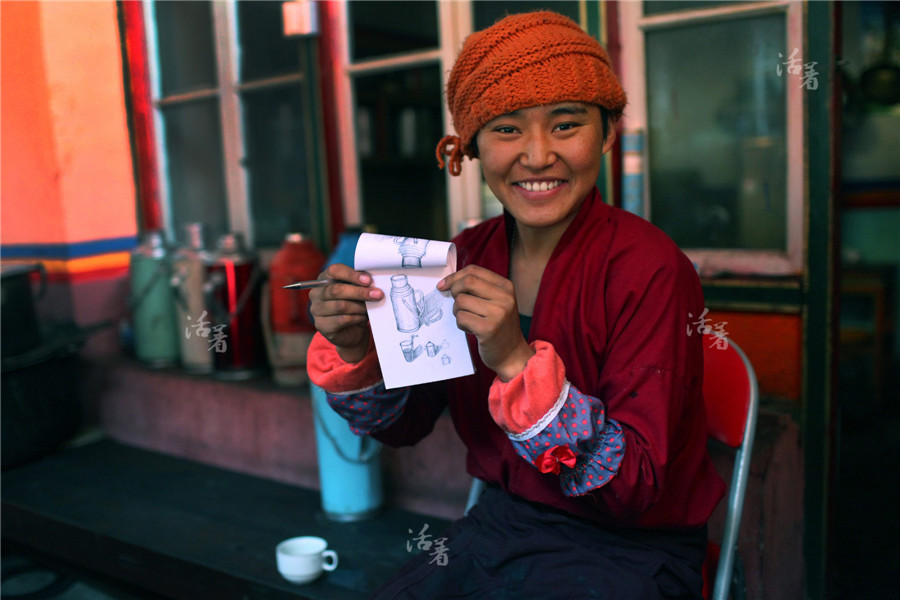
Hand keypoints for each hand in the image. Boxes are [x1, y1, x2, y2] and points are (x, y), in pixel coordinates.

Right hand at [309, 263, 383, 362]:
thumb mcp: (357, 291)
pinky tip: (364, 317)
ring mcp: (316, 310)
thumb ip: (360, 284)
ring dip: (360, 306)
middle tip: (378, 294)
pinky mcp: (322, 326)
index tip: (369, 280)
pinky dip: (357, 317)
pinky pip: (342, 320)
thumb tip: (372, 281)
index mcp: (324, 279)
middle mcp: (316, 294)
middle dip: (360, 292)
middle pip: (336, 290)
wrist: (352, 331)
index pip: (333, 271)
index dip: (351, 275)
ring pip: (340, 306)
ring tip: (372, 307)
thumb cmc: (354, 306)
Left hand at [438, 265, 533, 380]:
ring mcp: (498, 313)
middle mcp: (505, 297)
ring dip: (457, 312)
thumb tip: (448, 282)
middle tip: (455, 303)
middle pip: (467, 282)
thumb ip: (478, 288)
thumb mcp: (496, 301)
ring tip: (469, 320)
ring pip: (461, 301)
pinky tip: (471, 329)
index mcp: (506, 286)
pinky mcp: (488, 328)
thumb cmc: (499, 326)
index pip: (474, 270)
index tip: (443, 285)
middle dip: (453, 290)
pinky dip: (461, 324)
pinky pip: (461, 318)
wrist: (511, 353)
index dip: (455, 276)